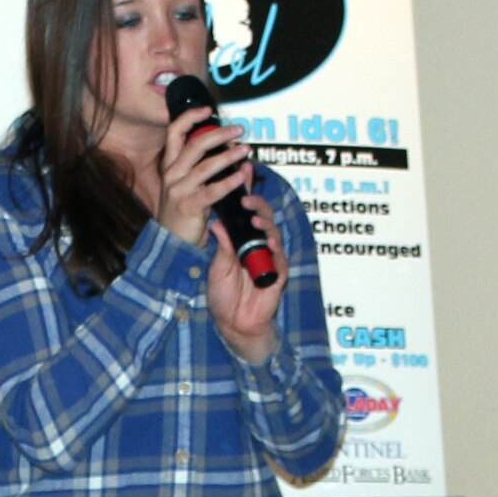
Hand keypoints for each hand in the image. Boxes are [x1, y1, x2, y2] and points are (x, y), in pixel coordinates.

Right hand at [153, 109, 251, 245]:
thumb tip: (232, 151)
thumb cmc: (185, 213)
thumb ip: (208, 169)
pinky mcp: (188, 207)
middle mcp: (171, 175)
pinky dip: (229, 183)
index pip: (175, 133)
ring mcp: (178, 190)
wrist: (172, 243)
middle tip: (240, 129)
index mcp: (171, 166)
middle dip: (219, 134)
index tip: (208, 110)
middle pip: (194, 145)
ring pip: (205, 166)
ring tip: (246, 150)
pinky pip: (211, 191)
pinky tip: (242, 176)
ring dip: (228, 156)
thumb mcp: (191, 186)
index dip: (190, 118)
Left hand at [208, 191, 288, 361]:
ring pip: (273, 234)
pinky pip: (279, 258)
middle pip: (263, 218)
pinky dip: (275, 249)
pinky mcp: (277, 275)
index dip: (246, 193)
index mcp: (241, 241)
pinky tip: (268, 242)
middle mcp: (256, 246)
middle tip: (246, 198)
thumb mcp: (218, 267)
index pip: (245, 213)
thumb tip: (218, 223)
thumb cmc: (224, 296)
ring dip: (265, 225)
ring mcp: (269, 259)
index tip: (243, 173)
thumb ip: (222, 246)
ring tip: (254, 220)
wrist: (232, 323)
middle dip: (257, 204)